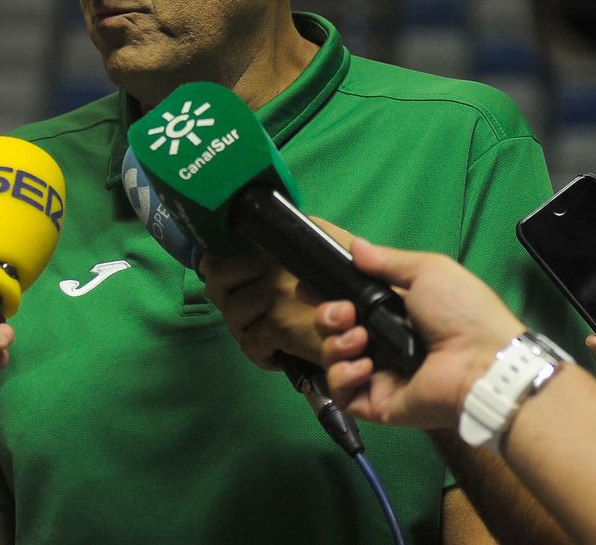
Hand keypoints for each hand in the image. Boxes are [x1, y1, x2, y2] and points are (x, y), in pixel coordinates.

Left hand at [200, 220, 357, 368]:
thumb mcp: (327, 242)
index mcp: (278, 241)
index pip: (224, 251)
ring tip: (263, 335)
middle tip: (241, 313)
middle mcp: (271, 261)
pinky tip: (277, 355)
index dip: (214, 268)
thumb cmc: (359, 279)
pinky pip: (251, 345)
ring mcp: (273, 293)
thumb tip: (256, 241)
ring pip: (233, 316)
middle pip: (218, 282)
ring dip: (244, 330)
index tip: (216, 278)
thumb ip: (294, 241)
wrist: (381, 313)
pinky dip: (261, 355)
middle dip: (224, 300)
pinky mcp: (280, 325)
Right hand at [312, 237, 524, 430]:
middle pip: (334, 330)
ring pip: (333, 359)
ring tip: (360, 338)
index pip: (350, 304)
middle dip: (328, 315)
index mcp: (396, 313)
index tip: (309, 287)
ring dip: (336, 343)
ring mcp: (379, 376)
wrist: (482, 362)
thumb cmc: (461, 312)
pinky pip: (343, 393)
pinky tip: (365, 365)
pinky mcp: (377, 404)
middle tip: (345, 313)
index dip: (328, 295)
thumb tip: (355, 246)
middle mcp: (384, 343)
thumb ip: (387, 261)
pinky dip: (343, 376)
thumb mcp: (427, 271)